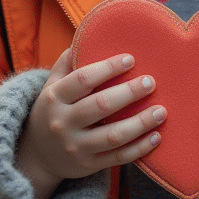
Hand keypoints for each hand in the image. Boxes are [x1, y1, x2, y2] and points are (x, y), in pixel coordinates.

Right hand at [15, 49, 165, 198]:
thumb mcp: (51, 85)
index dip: (108, 68)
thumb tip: (86, 33)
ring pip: (112, 136)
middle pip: (100, 106)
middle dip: (129, 93)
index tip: (131, 59)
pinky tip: (157, 136)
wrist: (37, 156)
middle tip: (151, 81)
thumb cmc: (52, 110)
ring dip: (140, 123)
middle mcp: (63, 123)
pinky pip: (118, 158)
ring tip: (162, 111)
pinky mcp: (89, 165)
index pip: (83, 80)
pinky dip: (140, 148)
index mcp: (54, 98)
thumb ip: (67, 62)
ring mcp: (76, 147)